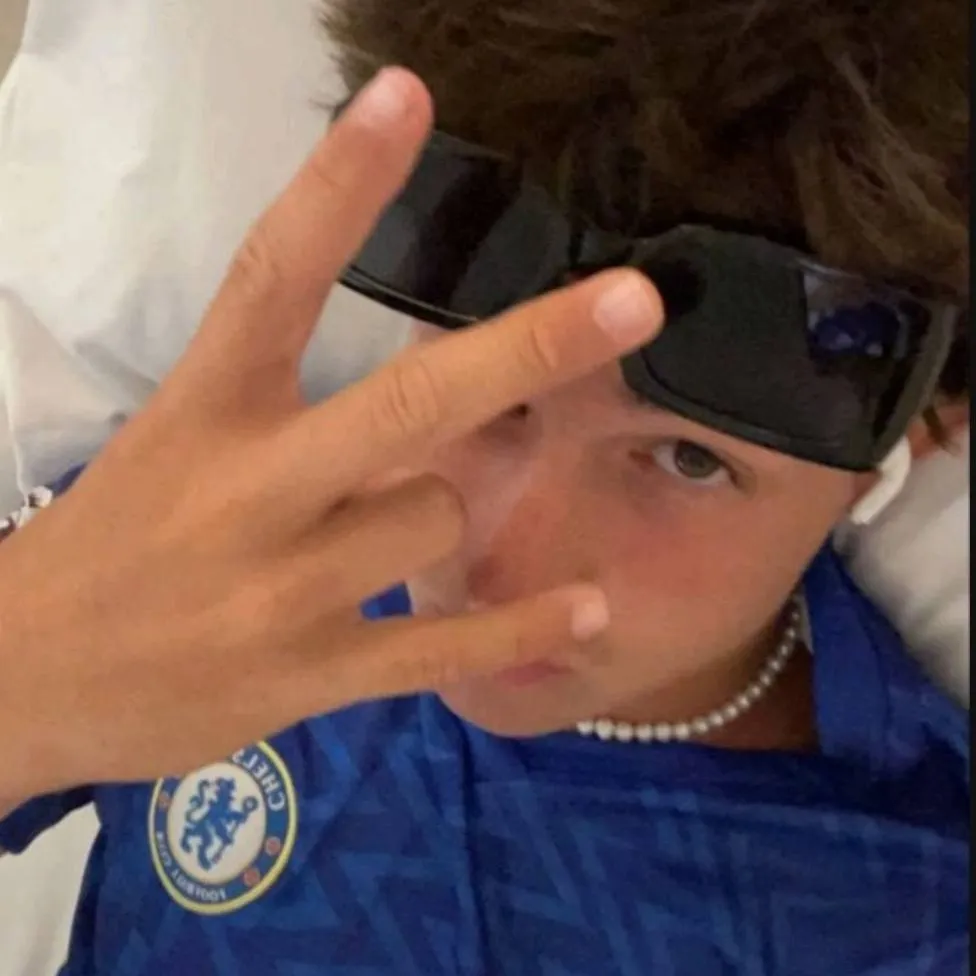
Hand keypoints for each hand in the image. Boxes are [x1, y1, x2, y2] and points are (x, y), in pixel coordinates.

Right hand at [0, 68, 661, 797]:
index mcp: (202, 412)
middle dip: (530, 350)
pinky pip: (440, 646)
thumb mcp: (172, 449)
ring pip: (437, 518)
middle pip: (410, 404)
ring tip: (391, 531)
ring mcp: (284, 589)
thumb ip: (284, 412)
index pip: (273, 274)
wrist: (24, 682)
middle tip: (634, 302)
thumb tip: (424, 389)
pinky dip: (520, 628)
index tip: (408, 100)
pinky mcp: (308, 674)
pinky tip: (585, 610)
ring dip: (446, 512)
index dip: (341, 184)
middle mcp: (249, 490)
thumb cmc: (109, 548)